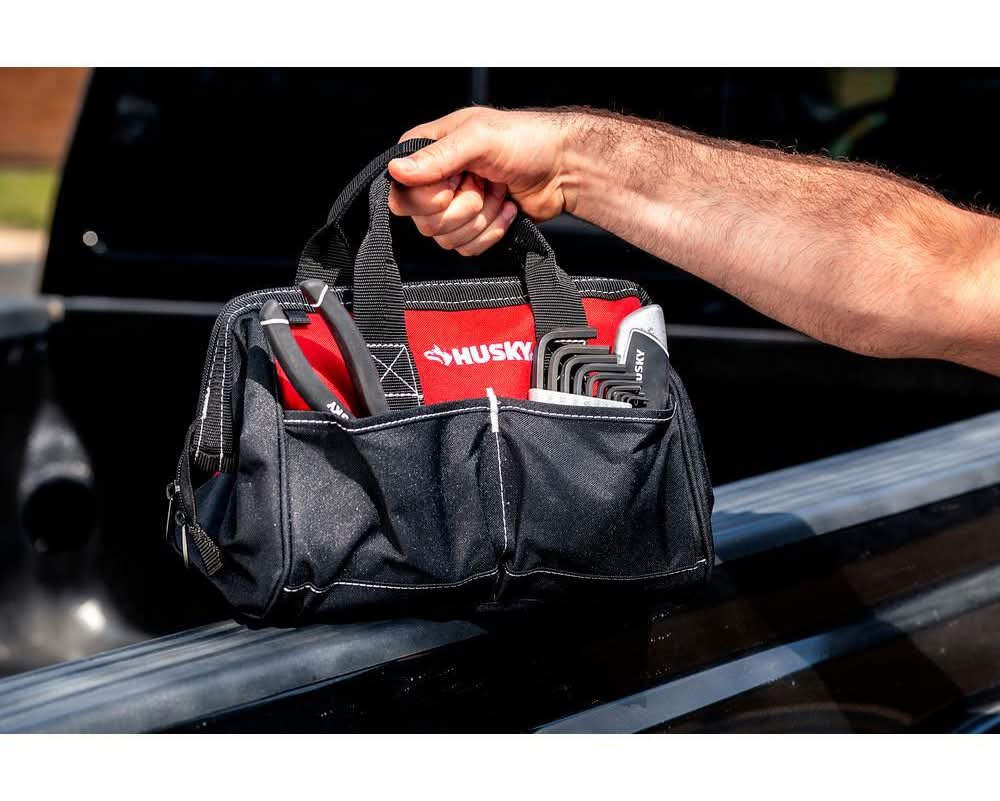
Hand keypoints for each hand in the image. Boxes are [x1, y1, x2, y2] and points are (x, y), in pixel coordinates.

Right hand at [388, 107, 577, 255]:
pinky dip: (492, 231)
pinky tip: (505, 208)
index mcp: (426, 152)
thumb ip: (437, 157)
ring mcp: (454, 206)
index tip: (455, 182)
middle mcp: (435, 181)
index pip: (401, 194)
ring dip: (482, 219)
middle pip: (425, 222)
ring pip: (447, 239)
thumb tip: (397, 170)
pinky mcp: (473, 227)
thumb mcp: (479, 139)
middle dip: (464, 208)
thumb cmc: (527, 140)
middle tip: (483, 183)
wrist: (564, 167)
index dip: (429, 197)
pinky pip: (467, 249)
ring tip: (498, 191)